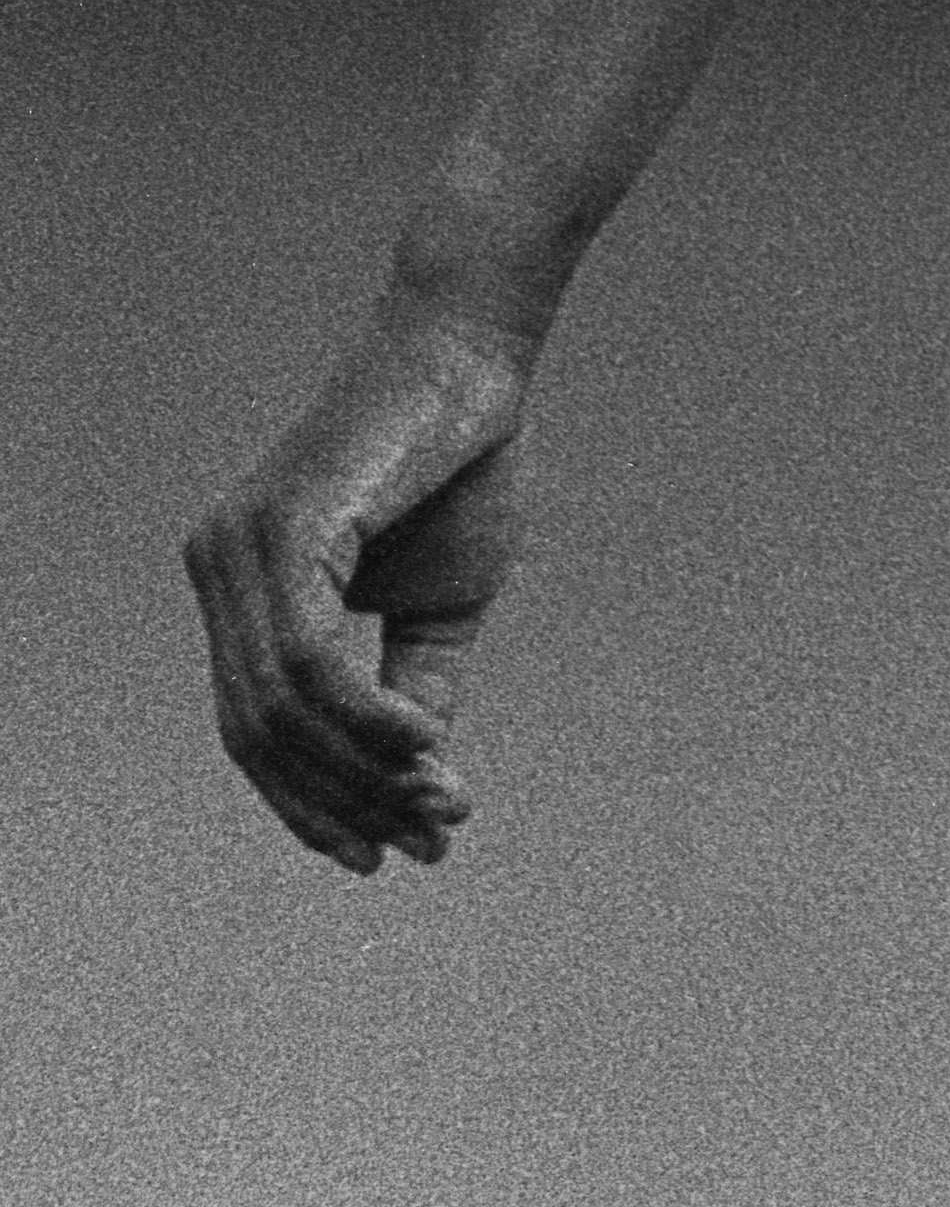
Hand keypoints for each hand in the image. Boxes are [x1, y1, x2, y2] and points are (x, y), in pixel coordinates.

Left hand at [186, 305, 536, 872]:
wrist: (477, 353)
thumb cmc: (460, 461)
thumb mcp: (442, 599)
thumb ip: (413, 683)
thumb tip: (420, 778)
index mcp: (239, 588)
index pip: (254, 728)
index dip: (314, 802)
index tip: (386, 853)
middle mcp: (216, 569)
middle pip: (259, 734)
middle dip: (345, 799)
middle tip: (431, 836)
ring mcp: (237, 549)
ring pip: (281, 708)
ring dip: (366, 767)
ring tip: (443, 795)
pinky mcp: (281, 530)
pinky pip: (310, 657)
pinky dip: (366, 714)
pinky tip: (424, 741)